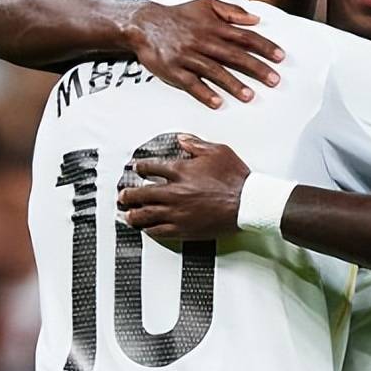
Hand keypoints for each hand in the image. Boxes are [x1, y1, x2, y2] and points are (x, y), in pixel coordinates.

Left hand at [117, 136, 249, 239]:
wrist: (247, 203)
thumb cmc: (235, 179)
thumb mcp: (217, 151)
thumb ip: (195, 144)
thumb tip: (183, 139)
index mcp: (180, 171)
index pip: (151, 168)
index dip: (141, 167)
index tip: (137, 168)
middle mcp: (174, 192)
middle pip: (141, 193)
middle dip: (128, 194)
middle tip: (122, 195)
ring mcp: (177, 212)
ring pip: (146, 214)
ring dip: (133, 214)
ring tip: (127, 214)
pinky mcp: (184, 229)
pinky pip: (159, 231)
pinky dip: (149, 230)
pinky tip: (145, 229)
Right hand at [126, 0, 284, 108]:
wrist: (143, 23)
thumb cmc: (178, 15)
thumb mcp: (205, 4)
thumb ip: (231, 10)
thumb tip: (255, 19)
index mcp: (212, 26)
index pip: (244, 36)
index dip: (264, 46)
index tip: (280, 57)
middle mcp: (202, 40)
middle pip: (234, 56)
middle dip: (256, 68)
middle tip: (274, 80)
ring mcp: (187, 56)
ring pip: (214, 71)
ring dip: (233, 84)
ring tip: (250, 96)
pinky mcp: (173, 70)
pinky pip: (191, 83)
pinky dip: (204, 93)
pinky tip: (218, 103)